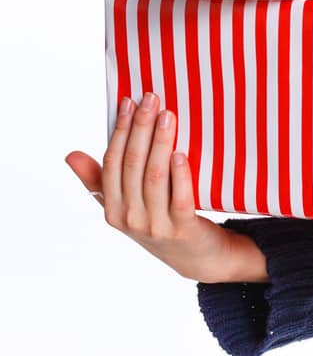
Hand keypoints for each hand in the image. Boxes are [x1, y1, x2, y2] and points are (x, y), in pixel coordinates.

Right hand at [65, 93, 266, 283]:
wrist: (197, 256)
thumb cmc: (159, 220)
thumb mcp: (126, 203)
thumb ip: (101, 180)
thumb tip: (71, 155)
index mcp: (112, 208)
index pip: (112, 163)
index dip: (120, 131)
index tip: (128, 102)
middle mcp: (129, 217)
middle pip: (133, 165)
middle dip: (141, 129)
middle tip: (152, 98)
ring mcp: (155, 225)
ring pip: (154, 177)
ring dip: (160, 143)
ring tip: (168, 116)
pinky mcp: (182, 229)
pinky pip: (180, 198)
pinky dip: (179, 174)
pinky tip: (180, 153)